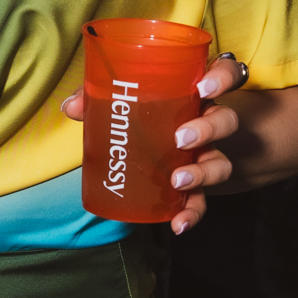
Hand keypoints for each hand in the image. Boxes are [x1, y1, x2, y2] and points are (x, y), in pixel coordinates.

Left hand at [61, 52, 250, 236]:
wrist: (149, 149)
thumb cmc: (140, 115)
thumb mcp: (120, 103)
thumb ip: (97, 99)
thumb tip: (72, 106)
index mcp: (194, 93)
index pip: (225, 74)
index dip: (222, 77)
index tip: (204, 86)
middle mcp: (207, 122)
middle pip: (226, 120)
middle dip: (207, 129)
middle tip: (180, 139)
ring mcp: (206, 154)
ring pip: (221, 162)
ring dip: (202, 173)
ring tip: (177, 181)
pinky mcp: (197, 185)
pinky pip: (202, 200)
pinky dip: (192, 213)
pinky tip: (178, 224)